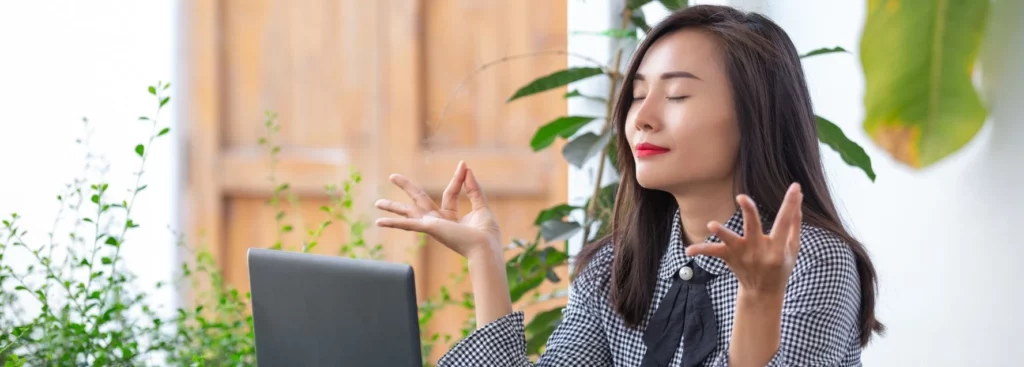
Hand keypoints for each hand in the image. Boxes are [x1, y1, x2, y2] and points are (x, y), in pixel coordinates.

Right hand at [374, 161, 501, 259]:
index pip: (451, 193)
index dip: (458, 178)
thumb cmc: (486, 234)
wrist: (485, 247)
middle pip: (420, 199)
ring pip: (409, 212)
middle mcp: (440, 221)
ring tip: (377, 203)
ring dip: (393, 207)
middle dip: (407, 187)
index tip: (463, 164)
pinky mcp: (429, 228)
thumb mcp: (482, 206)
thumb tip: (466, 169)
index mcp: (452, 217)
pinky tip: (379, 222)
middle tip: (392, 176)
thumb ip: (473, 189)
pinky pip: (407, 225)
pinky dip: (392, 223)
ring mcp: (432, 225)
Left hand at [685, 183, 802, 296]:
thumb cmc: (781, 265)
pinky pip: (713, 253)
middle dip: (749, 212)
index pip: (785, 222)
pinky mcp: (729, 257)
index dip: (790, 204)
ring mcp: (742, 255)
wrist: (763, 292)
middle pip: (754, 228)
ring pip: (730, 242)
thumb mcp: (793, 248)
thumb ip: (794, 223)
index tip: (795, 187)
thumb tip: (797, 196)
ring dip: (721, 233)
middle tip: (742, 197)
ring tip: (711, 224)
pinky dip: (701, 250)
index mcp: (778, 249)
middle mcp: (759, 251)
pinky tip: (688, 251)